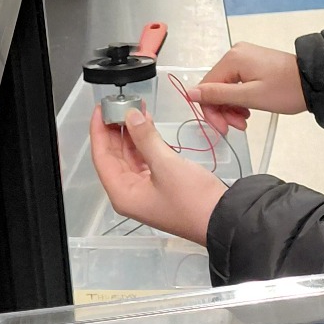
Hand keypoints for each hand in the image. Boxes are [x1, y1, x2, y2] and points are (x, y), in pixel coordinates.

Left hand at [89, 106, 227, 243]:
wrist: (223, 218)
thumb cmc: (193, 200)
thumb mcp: (166, 165)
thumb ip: (145, 138)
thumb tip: (131, 116)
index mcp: (123, 194)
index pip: (102, 157)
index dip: (99, 130)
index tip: (100, 109)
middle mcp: (129, 193)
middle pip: (114, 156)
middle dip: (116, 130)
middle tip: (119, 105)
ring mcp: (145, 190)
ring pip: (130, 157)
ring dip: (132, 134)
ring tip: (136, 110)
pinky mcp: (159, 186)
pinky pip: (145, 161)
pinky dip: (145, 143)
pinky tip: (148, 127)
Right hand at [182, 42, 305, 132]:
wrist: (314, 81)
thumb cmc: (286, 89)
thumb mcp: (250, 96)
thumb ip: (219, 95)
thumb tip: (189, 93)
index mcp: (232, 58)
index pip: (206, 87)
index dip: (210, 111)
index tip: (223, 129)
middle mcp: (235, 54)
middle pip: (215, 87)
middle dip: (223, 110)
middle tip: (237, 127)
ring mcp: (245, 58)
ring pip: (226, 88)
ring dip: (231, 108)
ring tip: (245, 121)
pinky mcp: (253, 64)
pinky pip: (237, 84)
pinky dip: (240, 100)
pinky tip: (248, 111)